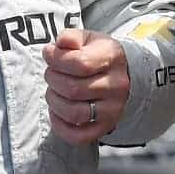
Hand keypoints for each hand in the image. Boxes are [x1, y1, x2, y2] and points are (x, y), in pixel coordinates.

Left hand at [42, 28, 130, 145]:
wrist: (125, 75)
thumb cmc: (100, 55)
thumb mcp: (88, 38)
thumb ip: (71, 37)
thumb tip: (59, 43)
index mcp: (112, 58)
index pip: (80, 63)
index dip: (56, 59)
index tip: (49, 54)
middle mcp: (115, 86)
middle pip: (73, 89)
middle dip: (52, 79)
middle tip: (51, 73)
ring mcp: (111, 110)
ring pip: (74, 113)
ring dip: (54, 101)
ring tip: (53, 91)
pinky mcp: (105, 127)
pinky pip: (78, 136)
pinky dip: (60, 126)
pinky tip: (57, 112)